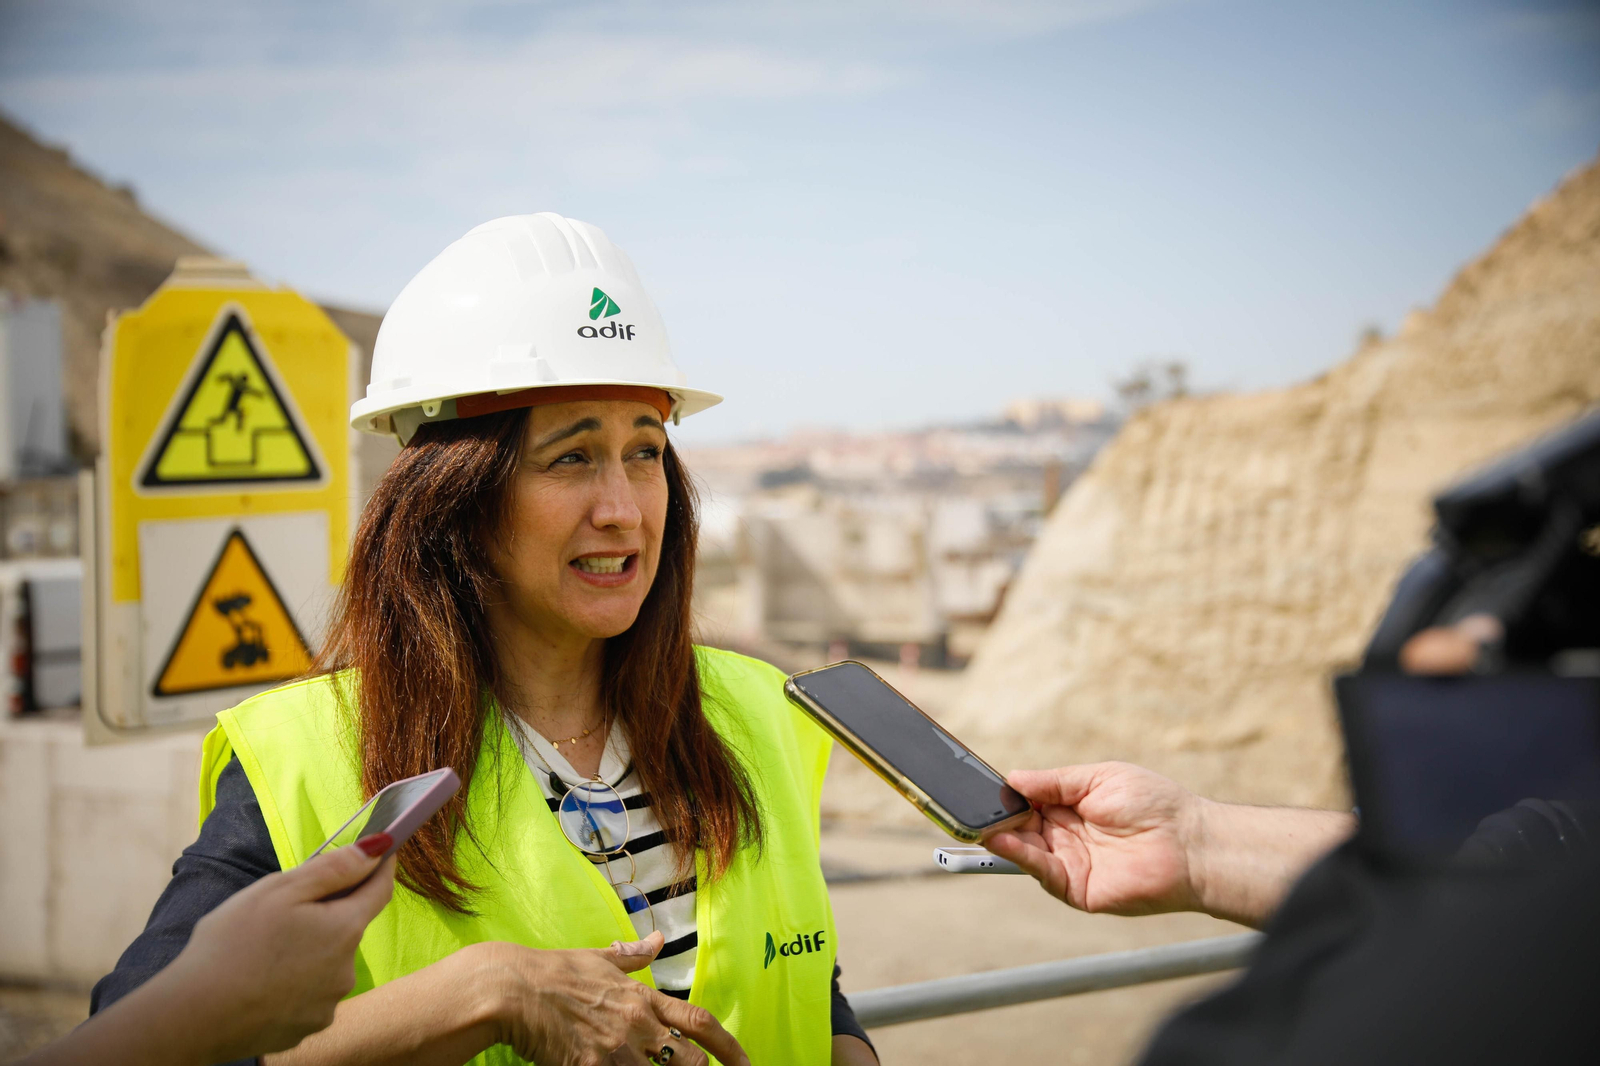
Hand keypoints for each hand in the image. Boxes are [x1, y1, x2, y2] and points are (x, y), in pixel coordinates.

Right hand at [170, 836, 397, 1062]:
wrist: (192, 1017)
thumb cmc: (232, 946)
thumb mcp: (280, 890)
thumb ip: (333, 868)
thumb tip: (377, 847)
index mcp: (345, 929)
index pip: (379, 889)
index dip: (379, 867)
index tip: (379, 851)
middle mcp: (347, 970)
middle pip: (346, 928)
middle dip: (324, 914)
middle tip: (282, 911)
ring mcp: (327, 1004)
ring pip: (325, 963)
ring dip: (307, 951)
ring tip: (261, 952)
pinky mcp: (306, 1029)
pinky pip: (307, 995)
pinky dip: (292, 984)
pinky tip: (259, 983)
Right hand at [480, 931, 749, 1065]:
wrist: (512, 990)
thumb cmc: (554, 973)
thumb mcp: (599, 960)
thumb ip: (633, 956)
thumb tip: (658, 940)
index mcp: (643, 997)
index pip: (699, 1021)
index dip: (729, 1046)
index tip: (745, 1062)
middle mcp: (637, 1026)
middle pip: (691, 1061)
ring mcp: (615, 1051)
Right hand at [988, 762, 1201, 915]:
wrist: (1188, 843)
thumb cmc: (1154, 804)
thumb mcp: (1098, 778)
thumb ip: (1054, 781)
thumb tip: (1012, 778)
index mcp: (1072, 808)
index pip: (1028, 802)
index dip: (1007, 796)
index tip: (981, 786)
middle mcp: (1066, 837)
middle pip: (1020, 827)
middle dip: (997, 816)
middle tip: (974, 806)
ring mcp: (1070, 863)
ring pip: (1025, 850)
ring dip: (1002, 837)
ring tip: (981, 823)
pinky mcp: (1076, 889)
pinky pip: (1042, 872)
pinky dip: (1020, 856)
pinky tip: (1005, 840)